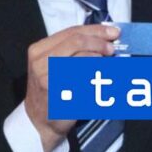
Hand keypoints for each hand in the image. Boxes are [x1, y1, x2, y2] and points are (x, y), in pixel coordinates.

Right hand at [24, 24, 119, 151]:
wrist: (39, 122)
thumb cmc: (50, 91)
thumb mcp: (54, 64)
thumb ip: (73, 49)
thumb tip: (104, 38)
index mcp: (39, 49)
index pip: (72, 31)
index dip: (95, 30)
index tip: (112, 32)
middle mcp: (40, 61)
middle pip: (77, 41)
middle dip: (99, 42)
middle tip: (111, 49)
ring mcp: (47, 77)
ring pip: (81, 58)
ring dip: (99, 59)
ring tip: (107, 63)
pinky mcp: (57, 93)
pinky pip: (83, 79)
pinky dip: (96, 75)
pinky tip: (102, 77)